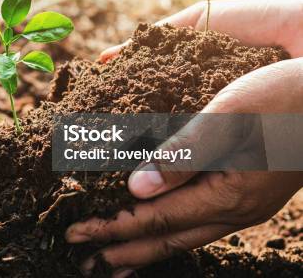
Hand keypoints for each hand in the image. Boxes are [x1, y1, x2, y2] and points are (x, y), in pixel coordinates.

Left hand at [66, 0, 302, 275]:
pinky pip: (200, 224)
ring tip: (116, 257)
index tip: (76, 232)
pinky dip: (171, 232)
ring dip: (145, 246)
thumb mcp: (228, 119)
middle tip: (84, 257)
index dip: (111, 227)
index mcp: (225, 194)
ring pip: (184, 237)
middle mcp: (234, 210)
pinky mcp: (249, 195)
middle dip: (121, 248)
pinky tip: (164, 227)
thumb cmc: (282, 100)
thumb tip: (136, 188)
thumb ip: (183, 155)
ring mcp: (244, 207)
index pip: (152, 220)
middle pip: (166, 240)